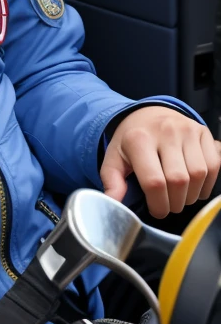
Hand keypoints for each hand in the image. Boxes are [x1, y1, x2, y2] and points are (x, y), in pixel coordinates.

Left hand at [101, 106, 220, 217]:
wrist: (149, 112)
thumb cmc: (132, 140)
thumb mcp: (114, 157)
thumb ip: (112, 180)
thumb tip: (113, 203)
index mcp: (138, 138)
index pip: (154, 182)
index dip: (158, 205)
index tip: (156, 210)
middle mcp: (165, 130)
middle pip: (178, 180)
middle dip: (175, 203)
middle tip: (168, 205)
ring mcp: (186, 129)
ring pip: (198, 175)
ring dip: (191, 195)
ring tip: (180, 195)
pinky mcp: (202, 131)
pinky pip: (213, 166)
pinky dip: (206, 184)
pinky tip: (193, 186)